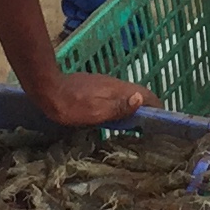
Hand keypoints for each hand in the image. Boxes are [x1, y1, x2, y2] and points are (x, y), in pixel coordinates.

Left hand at [29, 70, 147, 129]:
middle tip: (150, 126)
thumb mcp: (96, 112)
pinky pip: (113, 95)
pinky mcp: (93, 86)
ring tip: (135, 123)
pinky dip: (120, 105)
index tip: (162, 120)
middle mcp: (114, 84)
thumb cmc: (71, 105)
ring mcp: (102, 84)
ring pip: (125, 94)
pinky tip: (113, 116)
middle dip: (147, 107)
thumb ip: (119, 107)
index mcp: (118, 90)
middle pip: (137, 94)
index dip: (156, 106)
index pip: (145, 95)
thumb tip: (142, 98)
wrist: (46, 89)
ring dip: (133, 106)